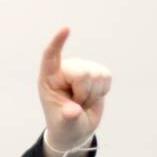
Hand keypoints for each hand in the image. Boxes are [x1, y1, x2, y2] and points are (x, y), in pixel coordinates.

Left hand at [38, 27, 110, 154]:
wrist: (76, 128)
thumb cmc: (64, 125)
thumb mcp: (64, 125)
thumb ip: (67, 117)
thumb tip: (72, 111)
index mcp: (49, 79)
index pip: (51, 57)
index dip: (58, 43)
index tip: (65, 29)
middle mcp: (65, 70)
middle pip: (82, 73)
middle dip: (84, 94)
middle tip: (76, 105)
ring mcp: (82, 68)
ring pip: (97, 75)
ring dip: (94, 94)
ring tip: (83, 101)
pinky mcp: (97, 71)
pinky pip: (107, 76)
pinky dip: (103, 91)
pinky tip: (93, 96)